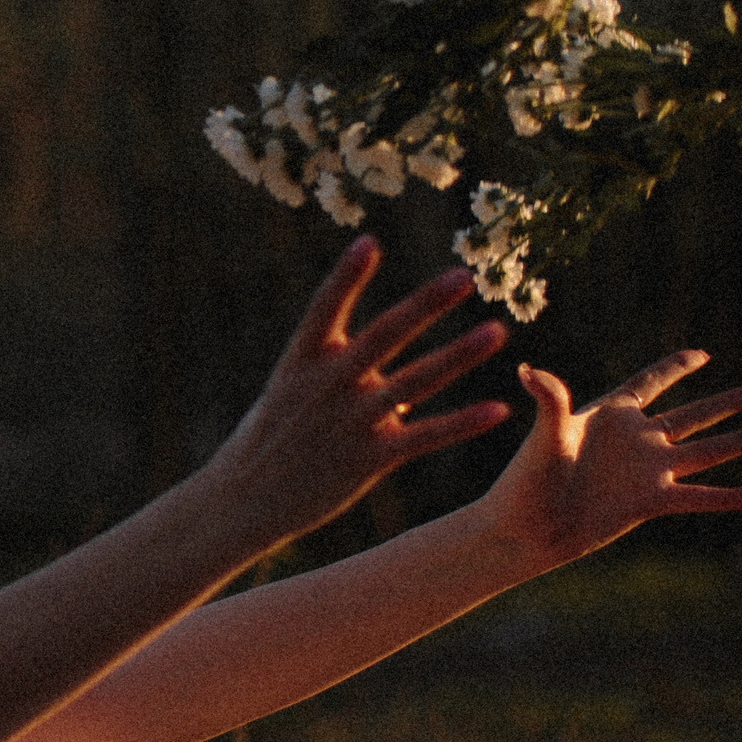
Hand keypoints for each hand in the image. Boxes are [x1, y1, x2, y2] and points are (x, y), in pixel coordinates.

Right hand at [207, 236, 512, 542]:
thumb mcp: (290, 395)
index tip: (369, 242)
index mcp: (302, 361)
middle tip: (464, 276)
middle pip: (385, 335)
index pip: (325, 308)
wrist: (244, 499)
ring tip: (497, 331)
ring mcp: (350, 420)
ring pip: (415, 382)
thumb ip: (342, 377)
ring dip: (458, 355)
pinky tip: (498, 409)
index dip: (346, 276)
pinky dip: (462, 423)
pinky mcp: (369, 458)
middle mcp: (329, 385)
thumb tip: (396, 379)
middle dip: (426, 304)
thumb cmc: (268, 441)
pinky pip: (425, 437)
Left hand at [482, 349, 741, 569]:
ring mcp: (647, 472)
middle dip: (728, 403)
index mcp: (609, 415)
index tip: (703, 354)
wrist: (526, 531)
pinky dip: (733, 496)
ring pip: (707, 451)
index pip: (649, 383)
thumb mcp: (544, 436)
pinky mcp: (651, 502)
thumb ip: (550, 401)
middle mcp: (635, 441)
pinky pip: (701, 497)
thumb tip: (529, 371)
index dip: (675, 368)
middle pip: (693, 415)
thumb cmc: (526, 482)